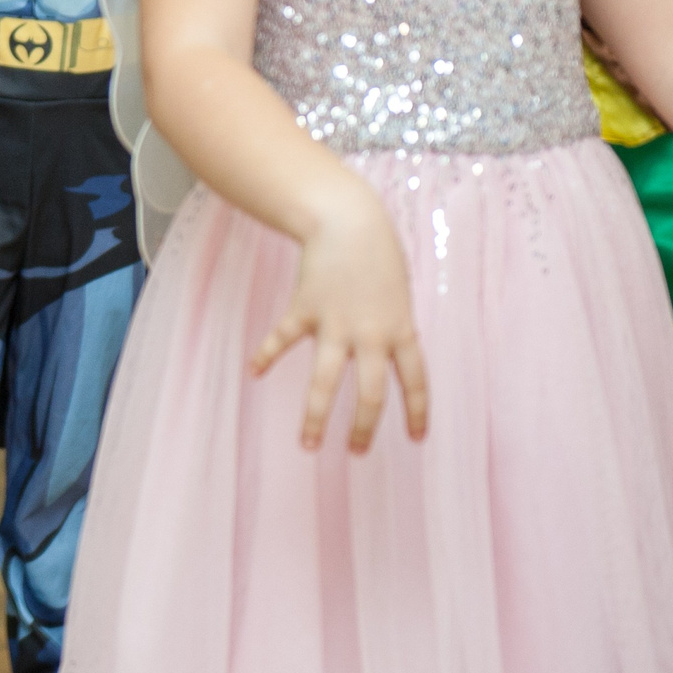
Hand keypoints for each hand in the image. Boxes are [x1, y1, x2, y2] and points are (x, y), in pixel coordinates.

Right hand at [252, 193, 429, 452]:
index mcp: (400, 329)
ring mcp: (335, 323)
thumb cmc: (378, 253)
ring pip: (326, 381)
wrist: (348, 219)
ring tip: (309, 445)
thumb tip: (386, 359)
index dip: (417, 412)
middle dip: (365, 428)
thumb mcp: (397, 294)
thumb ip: (391, 327)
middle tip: (358, 452)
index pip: (415, 380)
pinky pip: (283, 338)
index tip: (417, 439)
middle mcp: (370, 334)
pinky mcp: (305, 309)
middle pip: (371, 393)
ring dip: (317, 416)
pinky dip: (267, 355)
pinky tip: (255, 372)